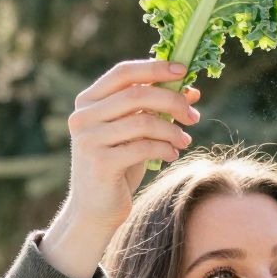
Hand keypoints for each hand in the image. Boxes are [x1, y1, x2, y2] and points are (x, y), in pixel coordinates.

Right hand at [59, 58, 200, 241]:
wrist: (96, 209)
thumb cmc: (118, 166)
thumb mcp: (136, 134)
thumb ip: (156, 109)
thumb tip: (191, 89)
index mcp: (88, 101)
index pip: (123, 73)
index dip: (155, 68)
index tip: (184, 70)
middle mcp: (83, 116)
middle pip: (138, 94)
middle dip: (173, 102)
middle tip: (193, 116)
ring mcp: (89, 139)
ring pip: (144, 122)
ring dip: (172, 130)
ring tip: (185, 140)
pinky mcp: (100, 162)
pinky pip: (144, 147)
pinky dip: (165, 148)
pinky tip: (172, 154)